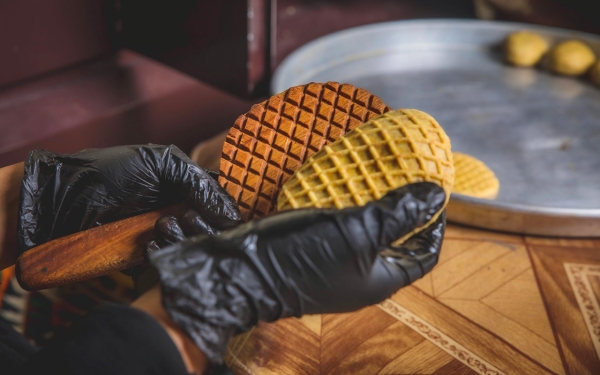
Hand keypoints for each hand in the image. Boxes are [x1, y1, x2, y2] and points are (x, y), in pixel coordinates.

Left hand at [17, 144, 240, 252]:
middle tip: (181, 219)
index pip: (220, 205)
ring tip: (159, 228)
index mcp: (187, 187)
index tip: (221, 218)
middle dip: (201, 228)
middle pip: (211, 231)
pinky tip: (149, 245)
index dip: (224, 213)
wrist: (61, 201)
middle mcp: (180, 212)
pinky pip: (167, 263)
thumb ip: (198, 182)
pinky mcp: (147, 257)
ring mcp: (163, 236)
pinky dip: (162, 257)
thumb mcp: (159, 163)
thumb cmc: (109, 173)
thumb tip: (232, 213)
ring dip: (180, 241)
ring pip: (192, 249)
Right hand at [149, 182, 445, 363]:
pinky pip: (340, 226)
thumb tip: (436, 196)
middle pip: (395, 242)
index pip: (423, 255)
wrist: (243, 270)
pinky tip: (340, 182)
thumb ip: (396, 214)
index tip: (434, 193)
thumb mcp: (357, 231)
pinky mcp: (313, 251)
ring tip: (375, 173)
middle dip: (403, 210)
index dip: (435, 225)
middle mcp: (360, 276)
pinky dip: (346, 205)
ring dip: (373, 203)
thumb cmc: (303, 256)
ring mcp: (335, 264)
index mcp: (379, 278)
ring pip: (366, 231)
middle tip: (404, 176)